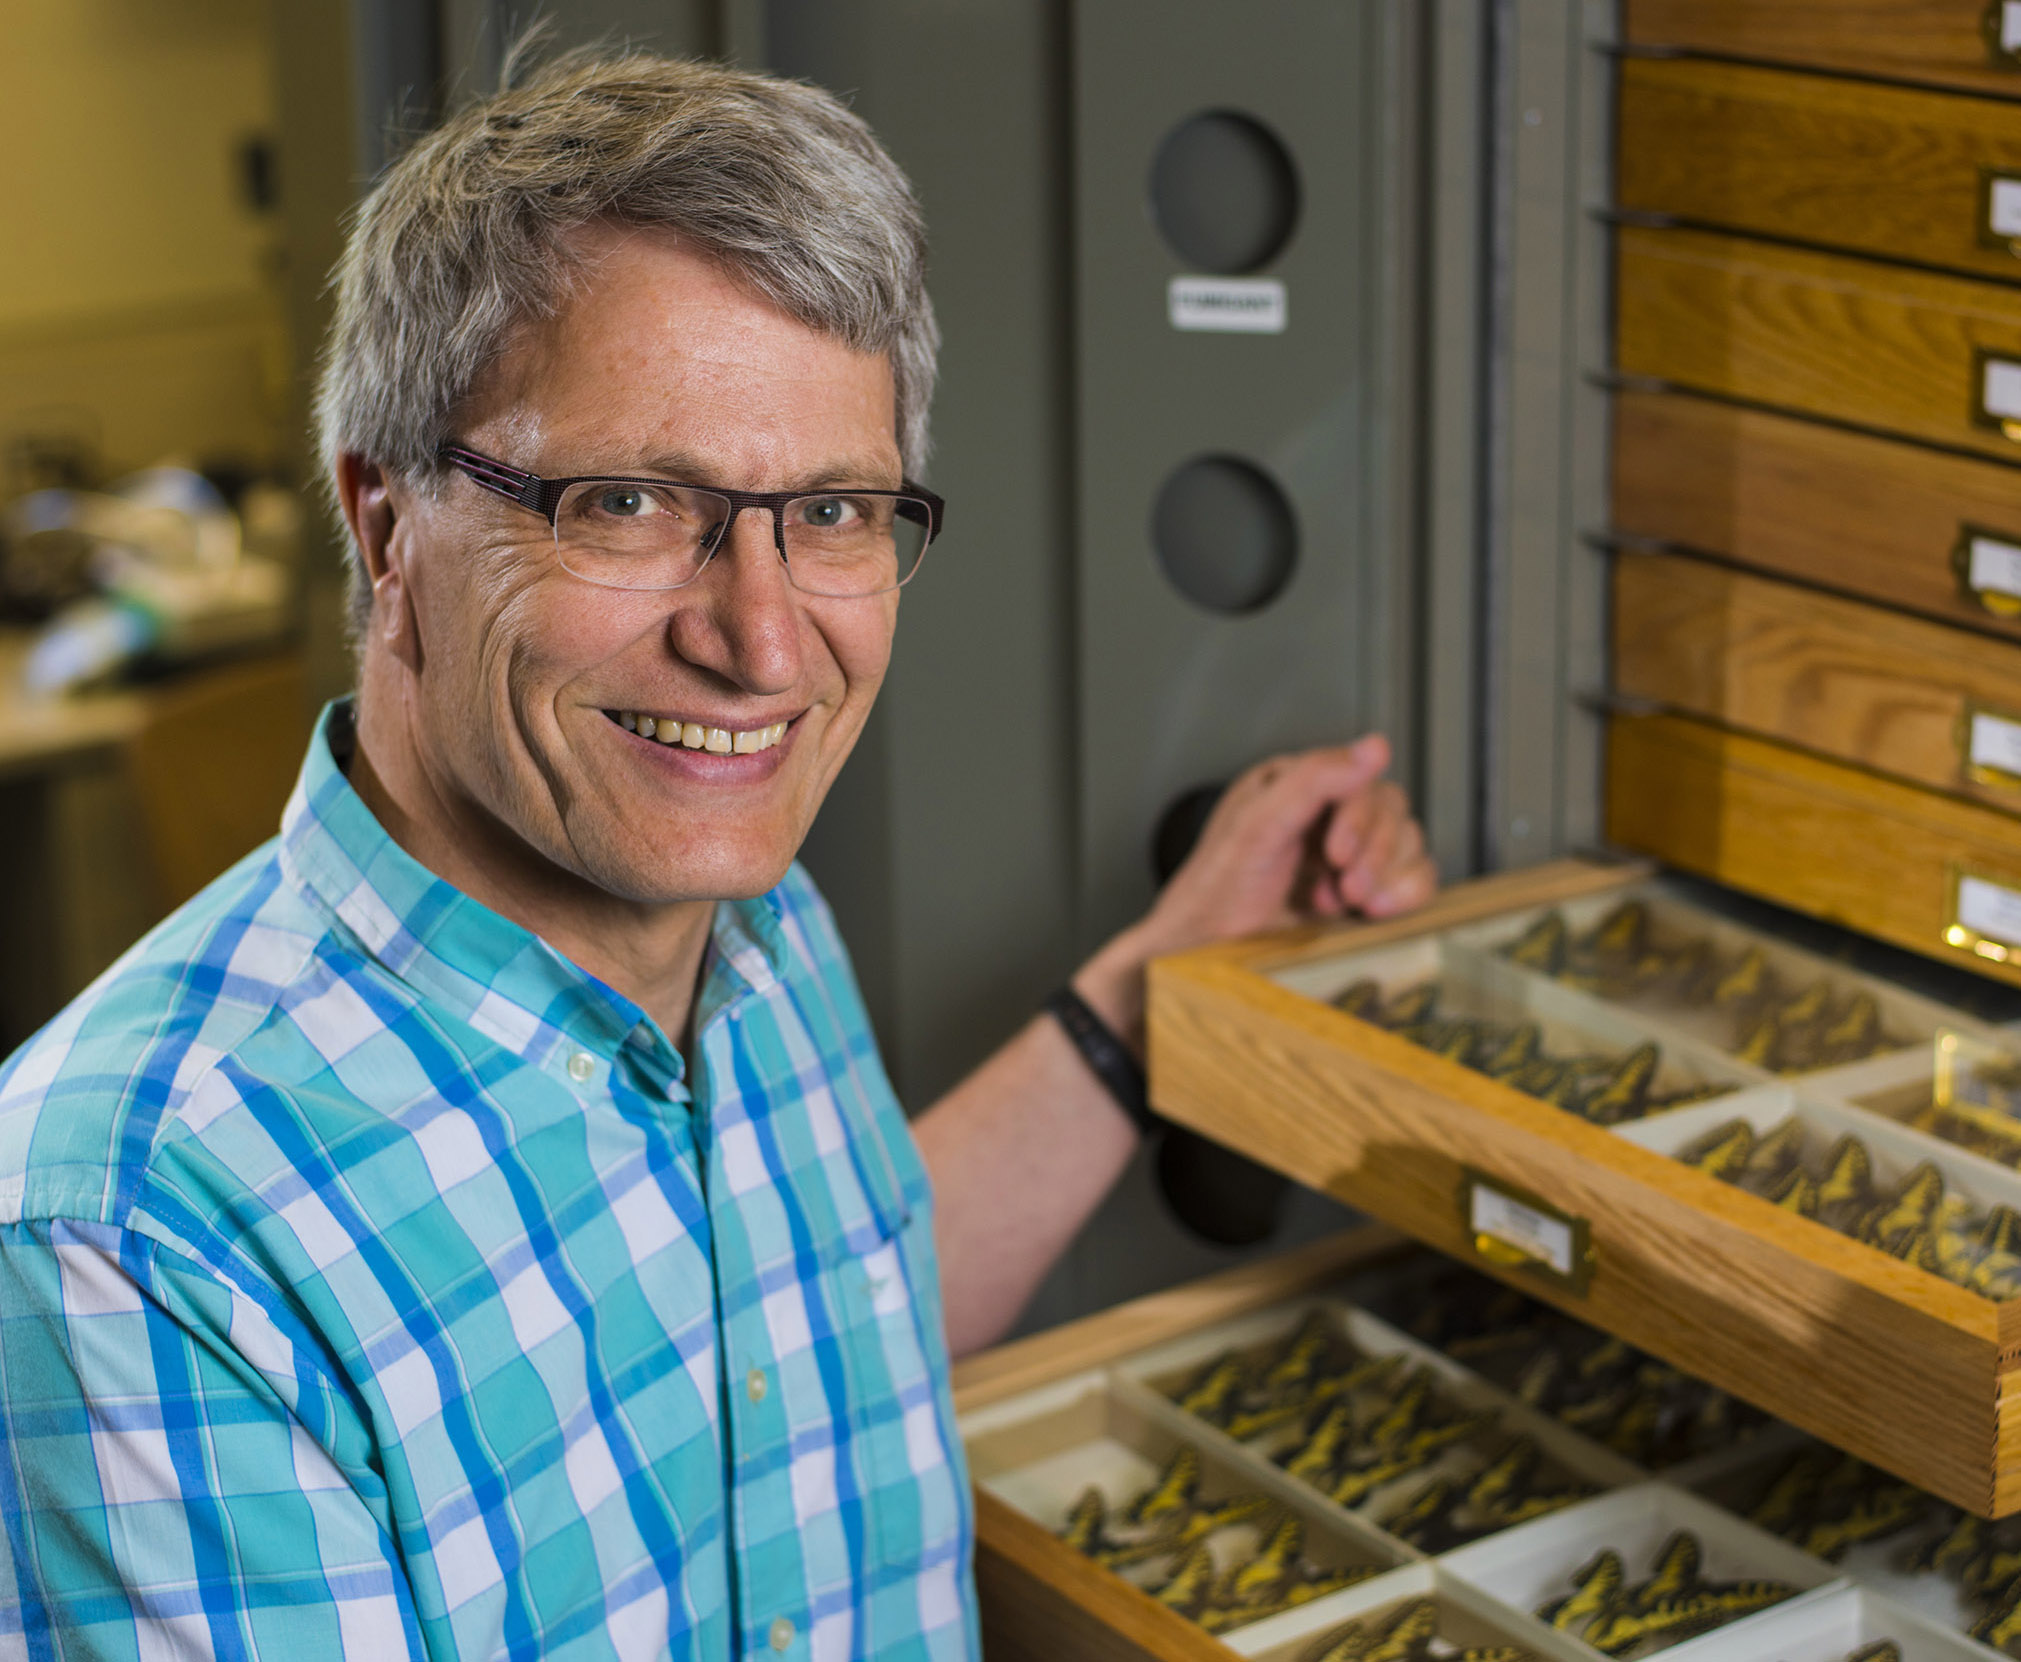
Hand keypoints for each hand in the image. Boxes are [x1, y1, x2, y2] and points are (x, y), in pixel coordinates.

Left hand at [1075, 735, 1435, 1044]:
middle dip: (1374, 854)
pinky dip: (1405, 894)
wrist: (1209, 949)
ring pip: (1410, 842)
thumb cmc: (1219, 888)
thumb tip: (1375, 747)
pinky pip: (1417, 877)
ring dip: (1387, 876)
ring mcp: (1348, 852)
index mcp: (1296, 783)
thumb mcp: (1256, 824)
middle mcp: (1325, 812)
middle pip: (1391, 811)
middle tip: (1346, 889)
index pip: (1360, 780)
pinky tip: (1370, 911)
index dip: (1359, 818)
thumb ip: (1312, 780)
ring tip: (1347, 902)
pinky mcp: (1364, 889)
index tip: (1336, 855)